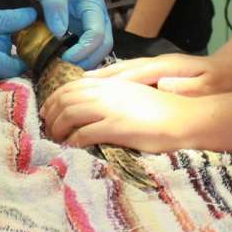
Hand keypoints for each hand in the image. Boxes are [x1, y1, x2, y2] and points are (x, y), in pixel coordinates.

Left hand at [21, 0, 111, 68]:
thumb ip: (55, 6)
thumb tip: (60, 32)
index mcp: (92, 2)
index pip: (97, 33)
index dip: (84, 49)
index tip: (65, 58)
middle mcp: (95, 13)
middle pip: (104, 44)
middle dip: (89, 60)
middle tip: (66, 69)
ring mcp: (88, 19)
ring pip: (98, 46)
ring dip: (86, 60)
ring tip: (64, 68)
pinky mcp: (79, 23)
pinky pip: (85, 44)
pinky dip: (79, 55)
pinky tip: (63, 61)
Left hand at [39, 77, 204, 152]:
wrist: (184, 118)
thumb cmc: (163, 110)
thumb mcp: (134, 94)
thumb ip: (114, 95)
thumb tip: (94, 103)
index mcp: (112, 84)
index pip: (73, 86)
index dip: (55, 97)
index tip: (48, 110)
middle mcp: (107, 93)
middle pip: (66, 99)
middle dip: (51, 113)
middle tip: (46, 127)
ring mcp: (111, 109)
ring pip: (70, 114)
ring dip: (58, 128)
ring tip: (56, 139)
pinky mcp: (116, 127)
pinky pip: (84, 133)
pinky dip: (72, 141)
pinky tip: (71, 147)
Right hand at [84, 53, 231, 96]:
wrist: (224, 71)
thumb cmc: (214, 83)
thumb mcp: (203, 86)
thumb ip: (184, 85)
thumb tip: (164, 84)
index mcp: (163, 67)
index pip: (132, 73)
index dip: (110, 80)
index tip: (89, 87)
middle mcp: (153, 63)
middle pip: (120, 70)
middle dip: (97, 78)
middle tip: (72, 87)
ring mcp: (152, 65)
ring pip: (121, 71)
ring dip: (100, 78)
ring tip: (78, 86)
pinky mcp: (153, 70)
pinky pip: (127, 74)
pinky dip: (111, 79)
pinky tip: (99, 85)